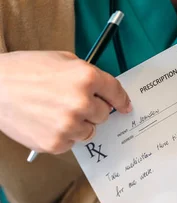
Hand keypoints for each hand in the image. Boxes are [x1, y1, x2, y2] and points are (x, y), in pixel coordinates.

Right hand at [0, 51, 131, 153]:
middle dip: (93, 110)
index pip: (116, 93)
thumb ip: (86, 75)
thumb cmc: (25, 70)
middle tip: (72, 103)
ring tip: (56, 112)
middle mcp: (81, 102)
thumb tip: (104, 91)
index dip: (122, 101)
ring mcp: (69, 125)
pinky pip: (72, 143)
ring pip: (89, 131)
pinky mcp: (56, 143)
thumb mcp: (61, 60)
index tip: (125, 107)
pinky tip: (46, 122)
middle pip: (104, 115)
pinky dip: (63, 135)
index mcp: (86, 77)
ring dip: (79, 124)